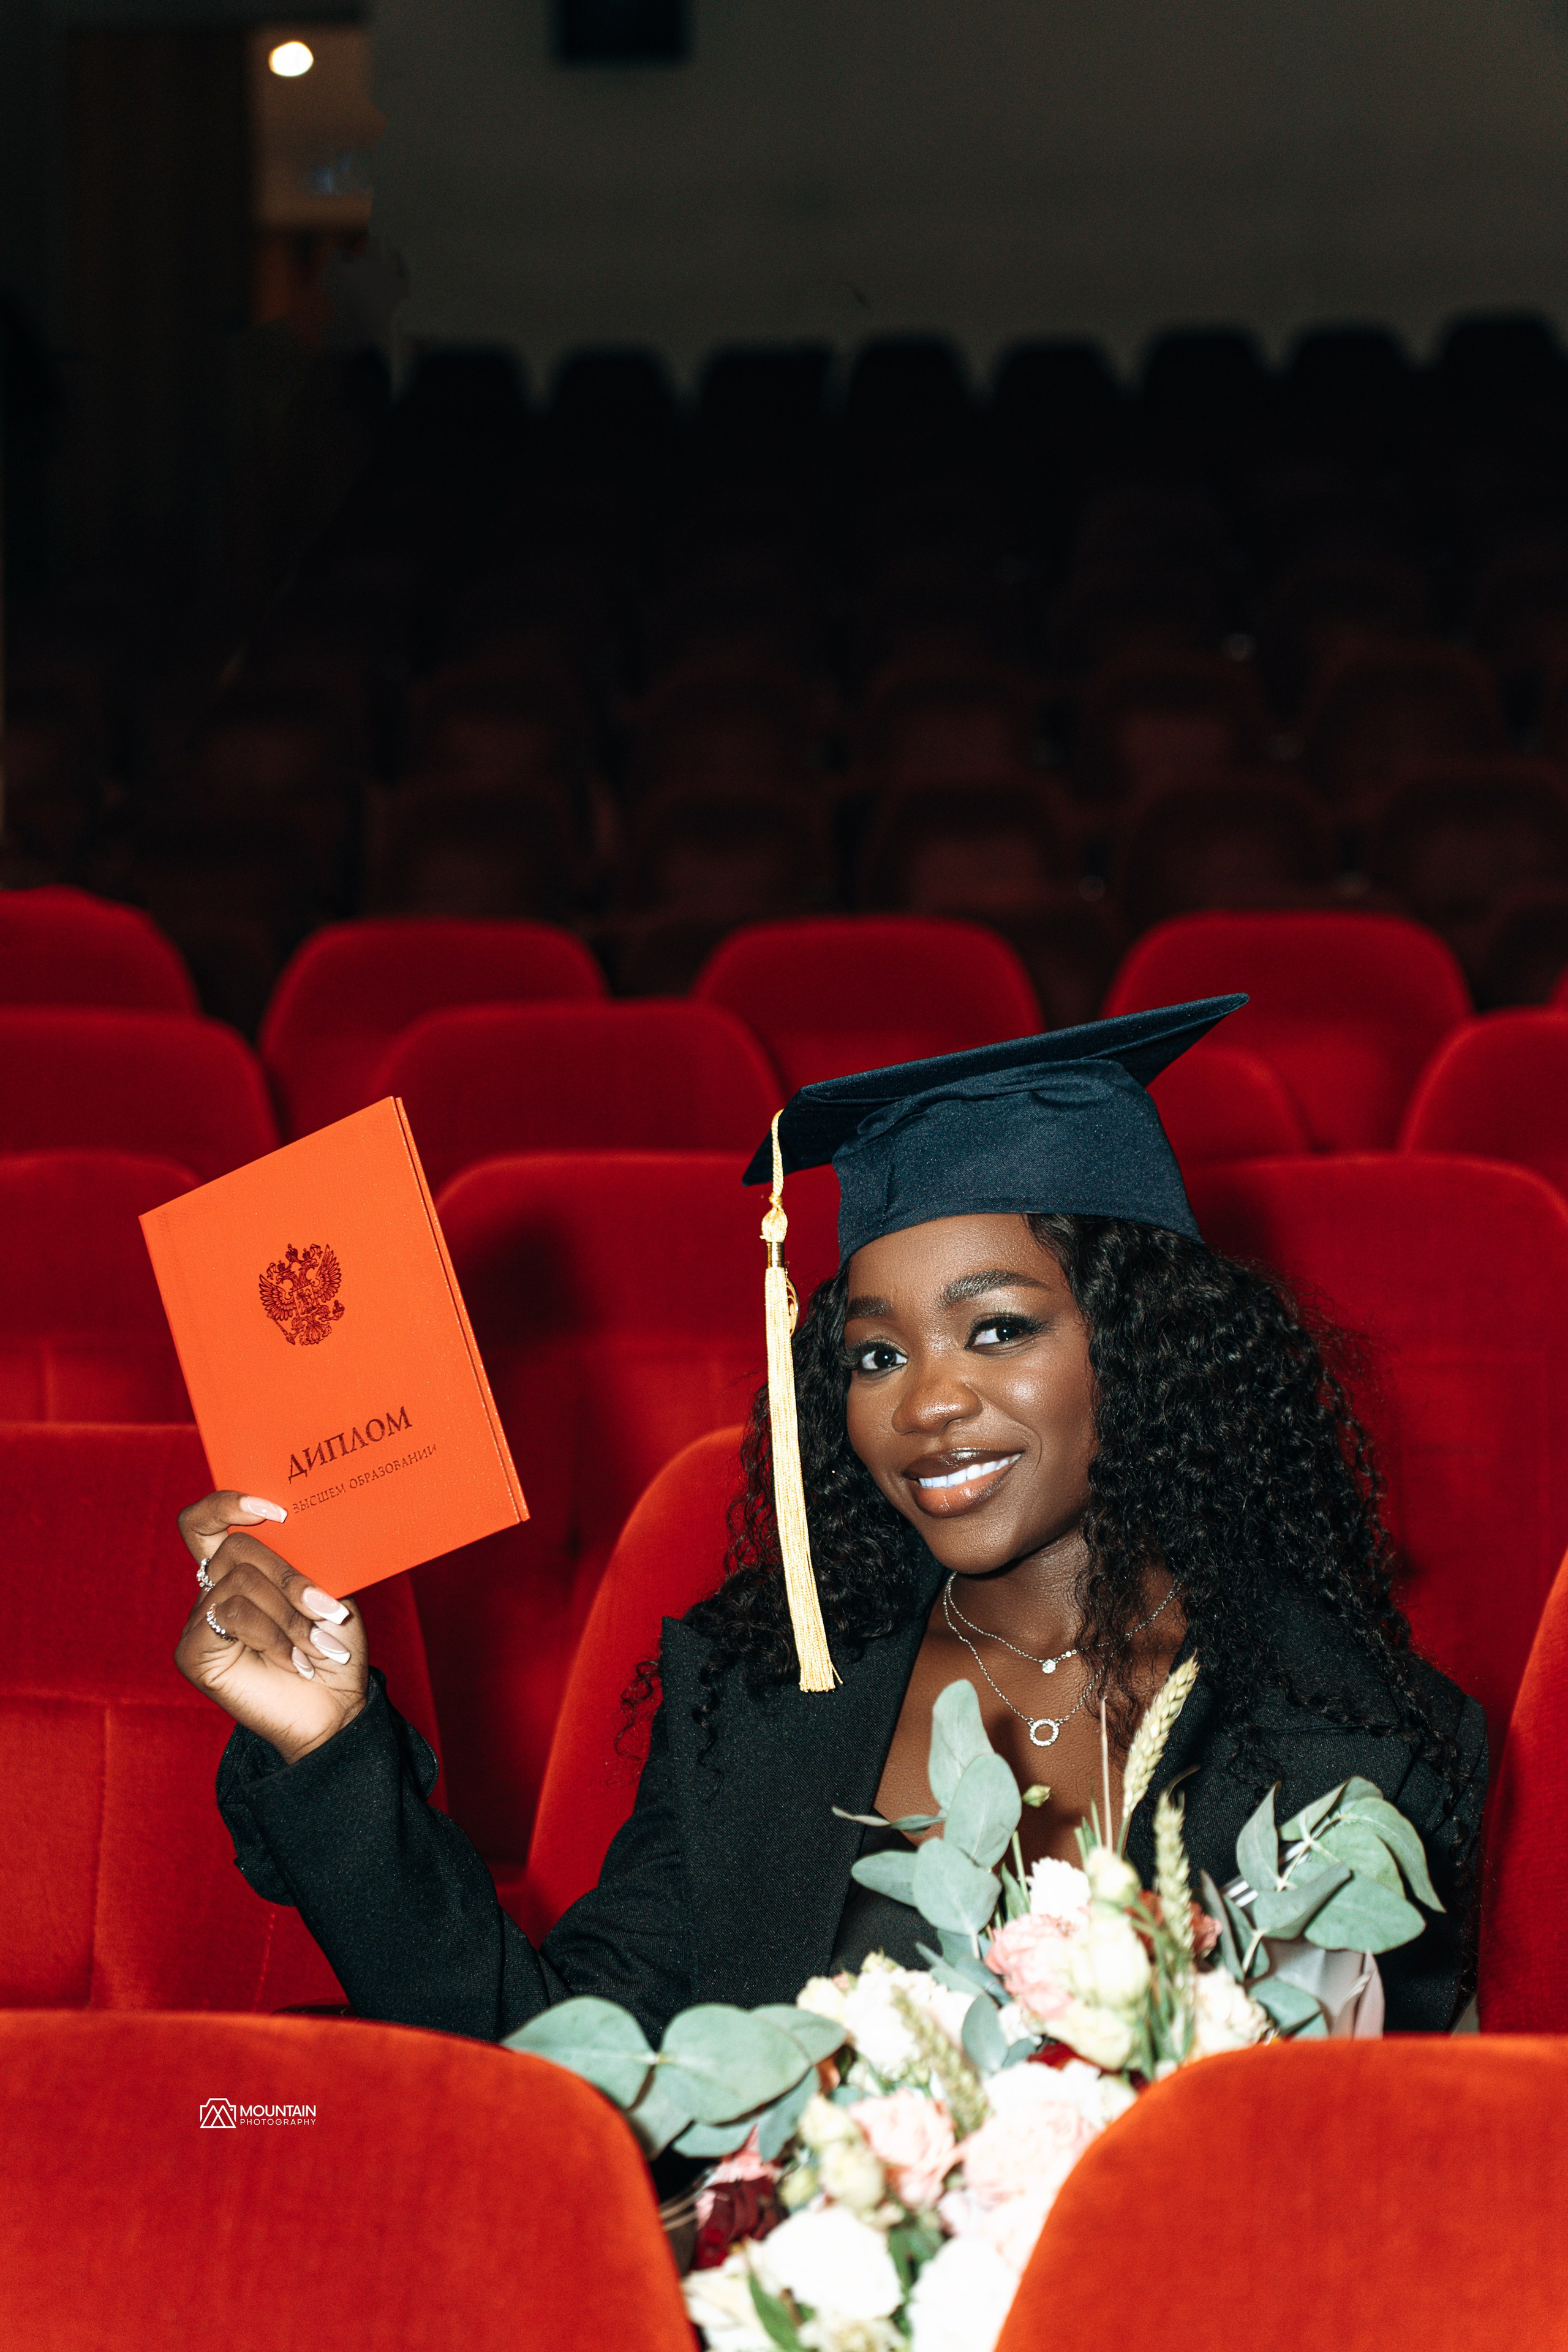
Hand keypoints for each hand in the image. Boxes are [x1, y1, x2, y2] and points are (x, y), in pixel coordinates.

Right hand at [174, 1492, 368, 1763]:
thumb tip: (297, 1518)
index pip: (204, 1522)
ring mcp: (199, 1622)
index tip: (275, 1510)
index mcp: (238, 1569)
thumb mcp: (327, 1589)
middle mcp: (211, 1590)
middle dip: (289, 1578)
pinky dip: (274, 1637)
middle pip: (235, 1549)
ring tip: (318, 1646)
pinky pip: (231, 1618)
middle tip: (329, 1610)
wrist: (335, 1707)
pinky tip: (297, 1661)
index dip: (227, 1504)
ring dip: (289, 1616)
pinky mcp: (194, 1654)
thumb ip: (303, 1556)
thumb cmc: (331, 1645)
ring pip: (238, 1583)